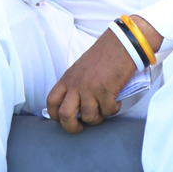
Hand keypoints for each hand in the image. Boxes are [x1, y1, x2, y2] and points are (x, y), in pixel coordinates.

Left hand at [45, 15, 162, 133]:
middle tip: (81, 127)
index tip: (64, 120)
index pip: (51, 101)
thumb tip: (76, 105)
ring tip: (104, 110)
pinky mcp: (106, 91)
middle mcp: (76, 84)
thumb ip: (75, 85)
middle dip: (72, 127)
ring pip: (88, 116)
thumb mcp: (81, 68)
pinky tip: (116, 101)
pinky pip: (108, 111)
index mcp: (68, 78)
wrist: (121, 44)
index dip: (55, 116)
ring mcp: (91, 88)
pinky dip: (113, 110)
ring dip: (98, 118)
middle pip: (65, 115)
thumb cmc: (103, 55)